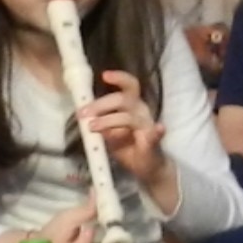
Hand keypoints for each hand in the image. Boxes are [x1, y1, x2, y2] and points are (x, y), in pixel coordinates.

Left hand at [81, 70, 164, 185]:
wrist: (148, 168)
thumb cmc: (128, 146)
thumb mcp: (110, 134)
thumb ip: (102, 124)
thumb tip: (86, 117)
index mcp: (132, 105)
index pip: (129, 85)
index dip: (119, 78)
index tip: (104, 75)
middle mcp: (141, 111)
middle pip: (123, 99)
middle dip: (101, 104)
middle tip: (83, 113)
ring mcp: (148, 126)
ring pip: (128, 118)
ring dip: (109, 120)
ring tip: (92, 127)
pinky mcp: (153, 143)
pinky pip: (155, 135)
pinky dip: (157, 131)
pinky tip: (159, 128)